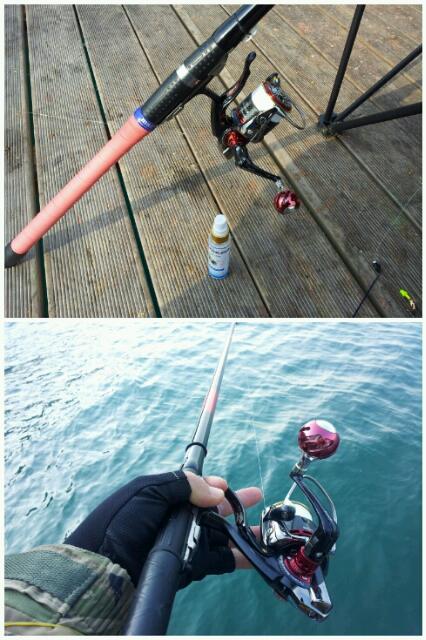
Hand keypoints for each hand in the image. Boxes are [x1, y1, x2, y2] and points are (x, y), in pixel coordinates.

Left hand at [65, 470, 261, 586]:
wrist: (104, 567)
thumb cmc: (122, 522)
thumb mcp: (149, 491)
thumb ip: (183, 485)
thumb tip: (216, 490)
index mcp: (166, 497)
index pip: (197, 487)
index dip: (214, 485)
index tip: (227, 486)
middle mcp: (178, 519)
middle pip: (213, 510)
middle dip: (236, 504)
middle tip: (258, 497)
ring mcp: (186, 543)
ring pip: (221, 535)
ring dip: (242, 531)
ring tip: (266, 529)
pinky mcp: (191, 566)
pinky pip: (219, 560)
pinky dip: (238, 557)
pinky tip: (255, 554)